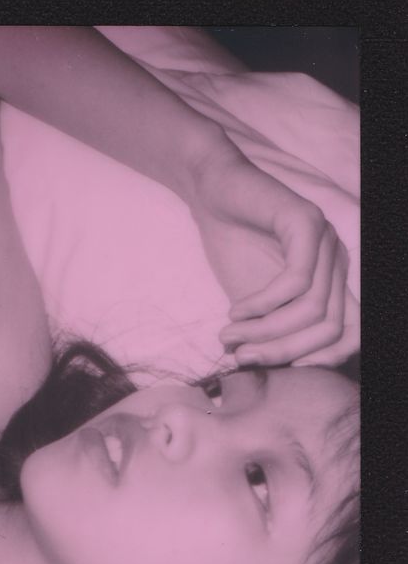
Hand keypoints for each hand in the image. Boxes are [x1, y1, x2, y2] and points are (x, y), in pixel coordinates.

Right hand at [189, 144, 358, 366]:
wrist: (213, 192)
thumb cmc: (233, 244)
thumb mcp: (254, 301)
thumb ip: (268, 330)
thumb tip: (264, 372)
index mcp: (332, 282)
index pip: (350, 334)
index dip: (318, 360)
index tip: (274, 369)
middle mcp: (338, 262)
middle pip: (329, 328)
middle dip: (282, 351)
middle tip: (241, 358)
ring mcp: (326, 241)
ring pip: (312, 310)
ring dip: (265, 331)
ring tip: (229, 335)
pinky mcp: (306, 223)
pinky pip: (295, 282)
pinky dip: (262, 304)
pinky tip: (235, 309)